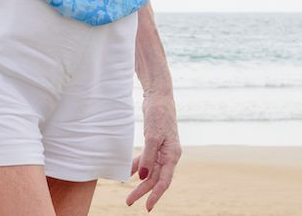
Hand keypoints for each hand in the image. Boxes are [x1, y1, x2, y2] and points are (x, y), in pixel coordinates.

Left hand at [126, 92, 180, 210]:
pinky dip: (139, 166)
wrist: (159, 97)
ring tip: (129, 194)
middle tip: (129, 202)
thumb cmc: (159, 115)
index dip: (155, 195)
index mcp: (172, 155)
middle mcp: (169, 155)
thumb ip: (148, 157)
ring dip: (140, 182)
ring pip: (151, 171)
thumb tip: (143, 177)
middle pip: (156, 178)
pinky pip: (147, 160)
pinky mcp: (155, 144)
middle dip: (143, 191)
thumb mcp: (152, 137)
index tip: (147, 207)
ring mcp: (162, 150)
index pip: (164, 181)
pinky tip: (130, 174)